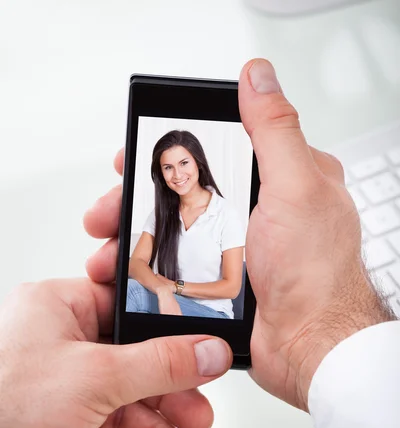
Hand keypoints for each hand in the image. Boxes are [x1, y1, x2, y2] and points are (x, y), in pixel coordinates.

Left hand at [0, 279, 230, 427]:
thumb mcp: (97, 378)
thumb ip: (160, 365)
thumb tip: (207, 352)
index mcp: (60, 310)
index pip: (130, 313)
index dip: (170, 336)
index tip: (202, 355)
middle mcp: (59, 346)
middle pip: (133, 368)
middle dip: (169, 403)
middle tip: (198, 420)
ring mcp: (58, 390)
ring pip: (122, 410)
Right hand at [84, 58, 392, 415]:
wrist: (308, 347)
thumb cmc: (316, 276)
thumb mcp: (297, 189)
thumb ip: (276, 131)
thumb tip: (257, 77)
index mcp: (283, 181)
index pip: (218, 150)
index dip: (172, 153)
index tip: (136, 160)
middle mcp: (261, 212)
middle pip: (187, 191)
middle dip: (140, 199)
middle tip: (109, 210)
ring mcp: (241, 246)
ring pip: (178, 228)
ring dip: (137, 234)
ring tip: (110, 248)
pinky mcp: (226, 278)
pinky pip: (181, 263)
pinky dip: (151, 264)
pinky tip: (129, 269)